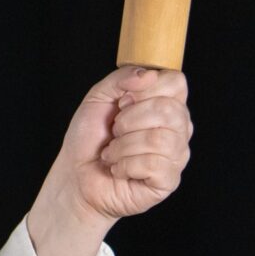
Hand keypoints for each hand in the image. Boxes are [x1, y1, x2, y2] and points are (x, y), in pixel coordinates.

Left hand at [51, 66, 192, 224]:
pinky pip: (153, 165)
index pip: (176, 81)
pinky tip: (119, 169)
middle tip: (114, 131)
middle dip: (128, 121)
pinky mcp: (169, 180)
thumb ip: (121, 78)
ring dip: (122, 146)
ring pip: (159, 139)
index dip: (144, 90)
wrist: (76, 176)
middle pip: (168, 110)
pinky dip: (124, 166)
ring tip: (113, 152)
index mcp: (166, 103)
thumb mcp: (98, 97)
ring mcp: (177, 154)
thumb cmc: (90, 138)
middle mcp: (178, 127)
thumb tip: (146, 75)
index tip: (122, 103)